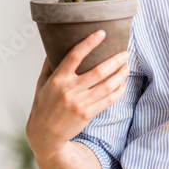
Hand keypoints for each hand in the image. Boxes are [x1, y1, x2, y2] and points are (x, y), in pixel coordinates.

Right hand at [26, 30, 130, 159]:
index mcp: (57, 79)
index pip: (74, 56)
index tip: (101, 33)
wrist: (44, 135)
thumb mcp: (41, 83)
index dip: (89, 43)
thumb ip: (49, 65)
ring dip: (120, 75)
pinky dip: (118, 91)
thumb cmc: (43, 105)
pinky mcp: (87, 114)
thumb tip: (55, 45)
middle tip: (125, 53)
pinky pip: (108, 100)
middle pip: (98, 71)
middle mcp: (69, 90)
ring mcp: (80, 103)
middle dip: (115, 60)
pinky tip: (123, 84)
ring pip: (107, 86)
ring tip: (127, 67)